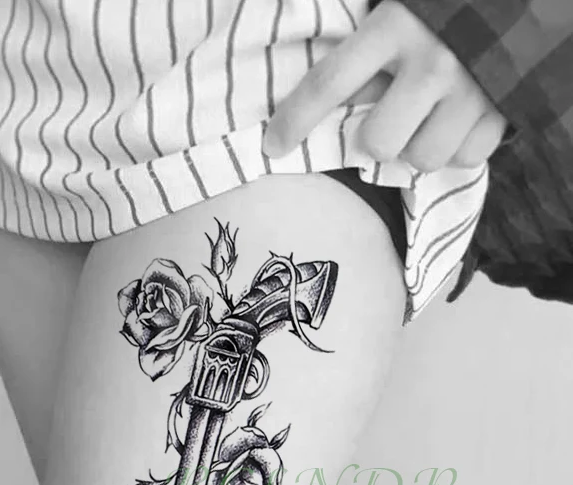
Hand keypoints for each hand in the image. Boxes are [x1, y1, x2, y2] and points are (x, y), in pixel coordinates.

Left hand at [262, 0, 507, 171]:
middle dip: (377, 137)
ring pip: (420, 159)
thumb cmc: (443, 6)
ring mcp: (472, 92)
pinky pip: (462, 161)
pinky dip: (456, 149)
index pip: (328, 82)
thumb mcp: (396, 8)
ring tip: (429, 117)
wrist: (520, 0)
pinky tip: (459, 121)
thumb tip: (322, 91)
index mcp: (396, 25)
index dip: (295, 120)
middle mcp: (433, 63)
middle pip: (377, 142)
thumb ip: (362, 47)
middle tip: (390, 117)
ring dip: (417, 146)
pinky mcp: (502, 114)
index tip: (272, 146)